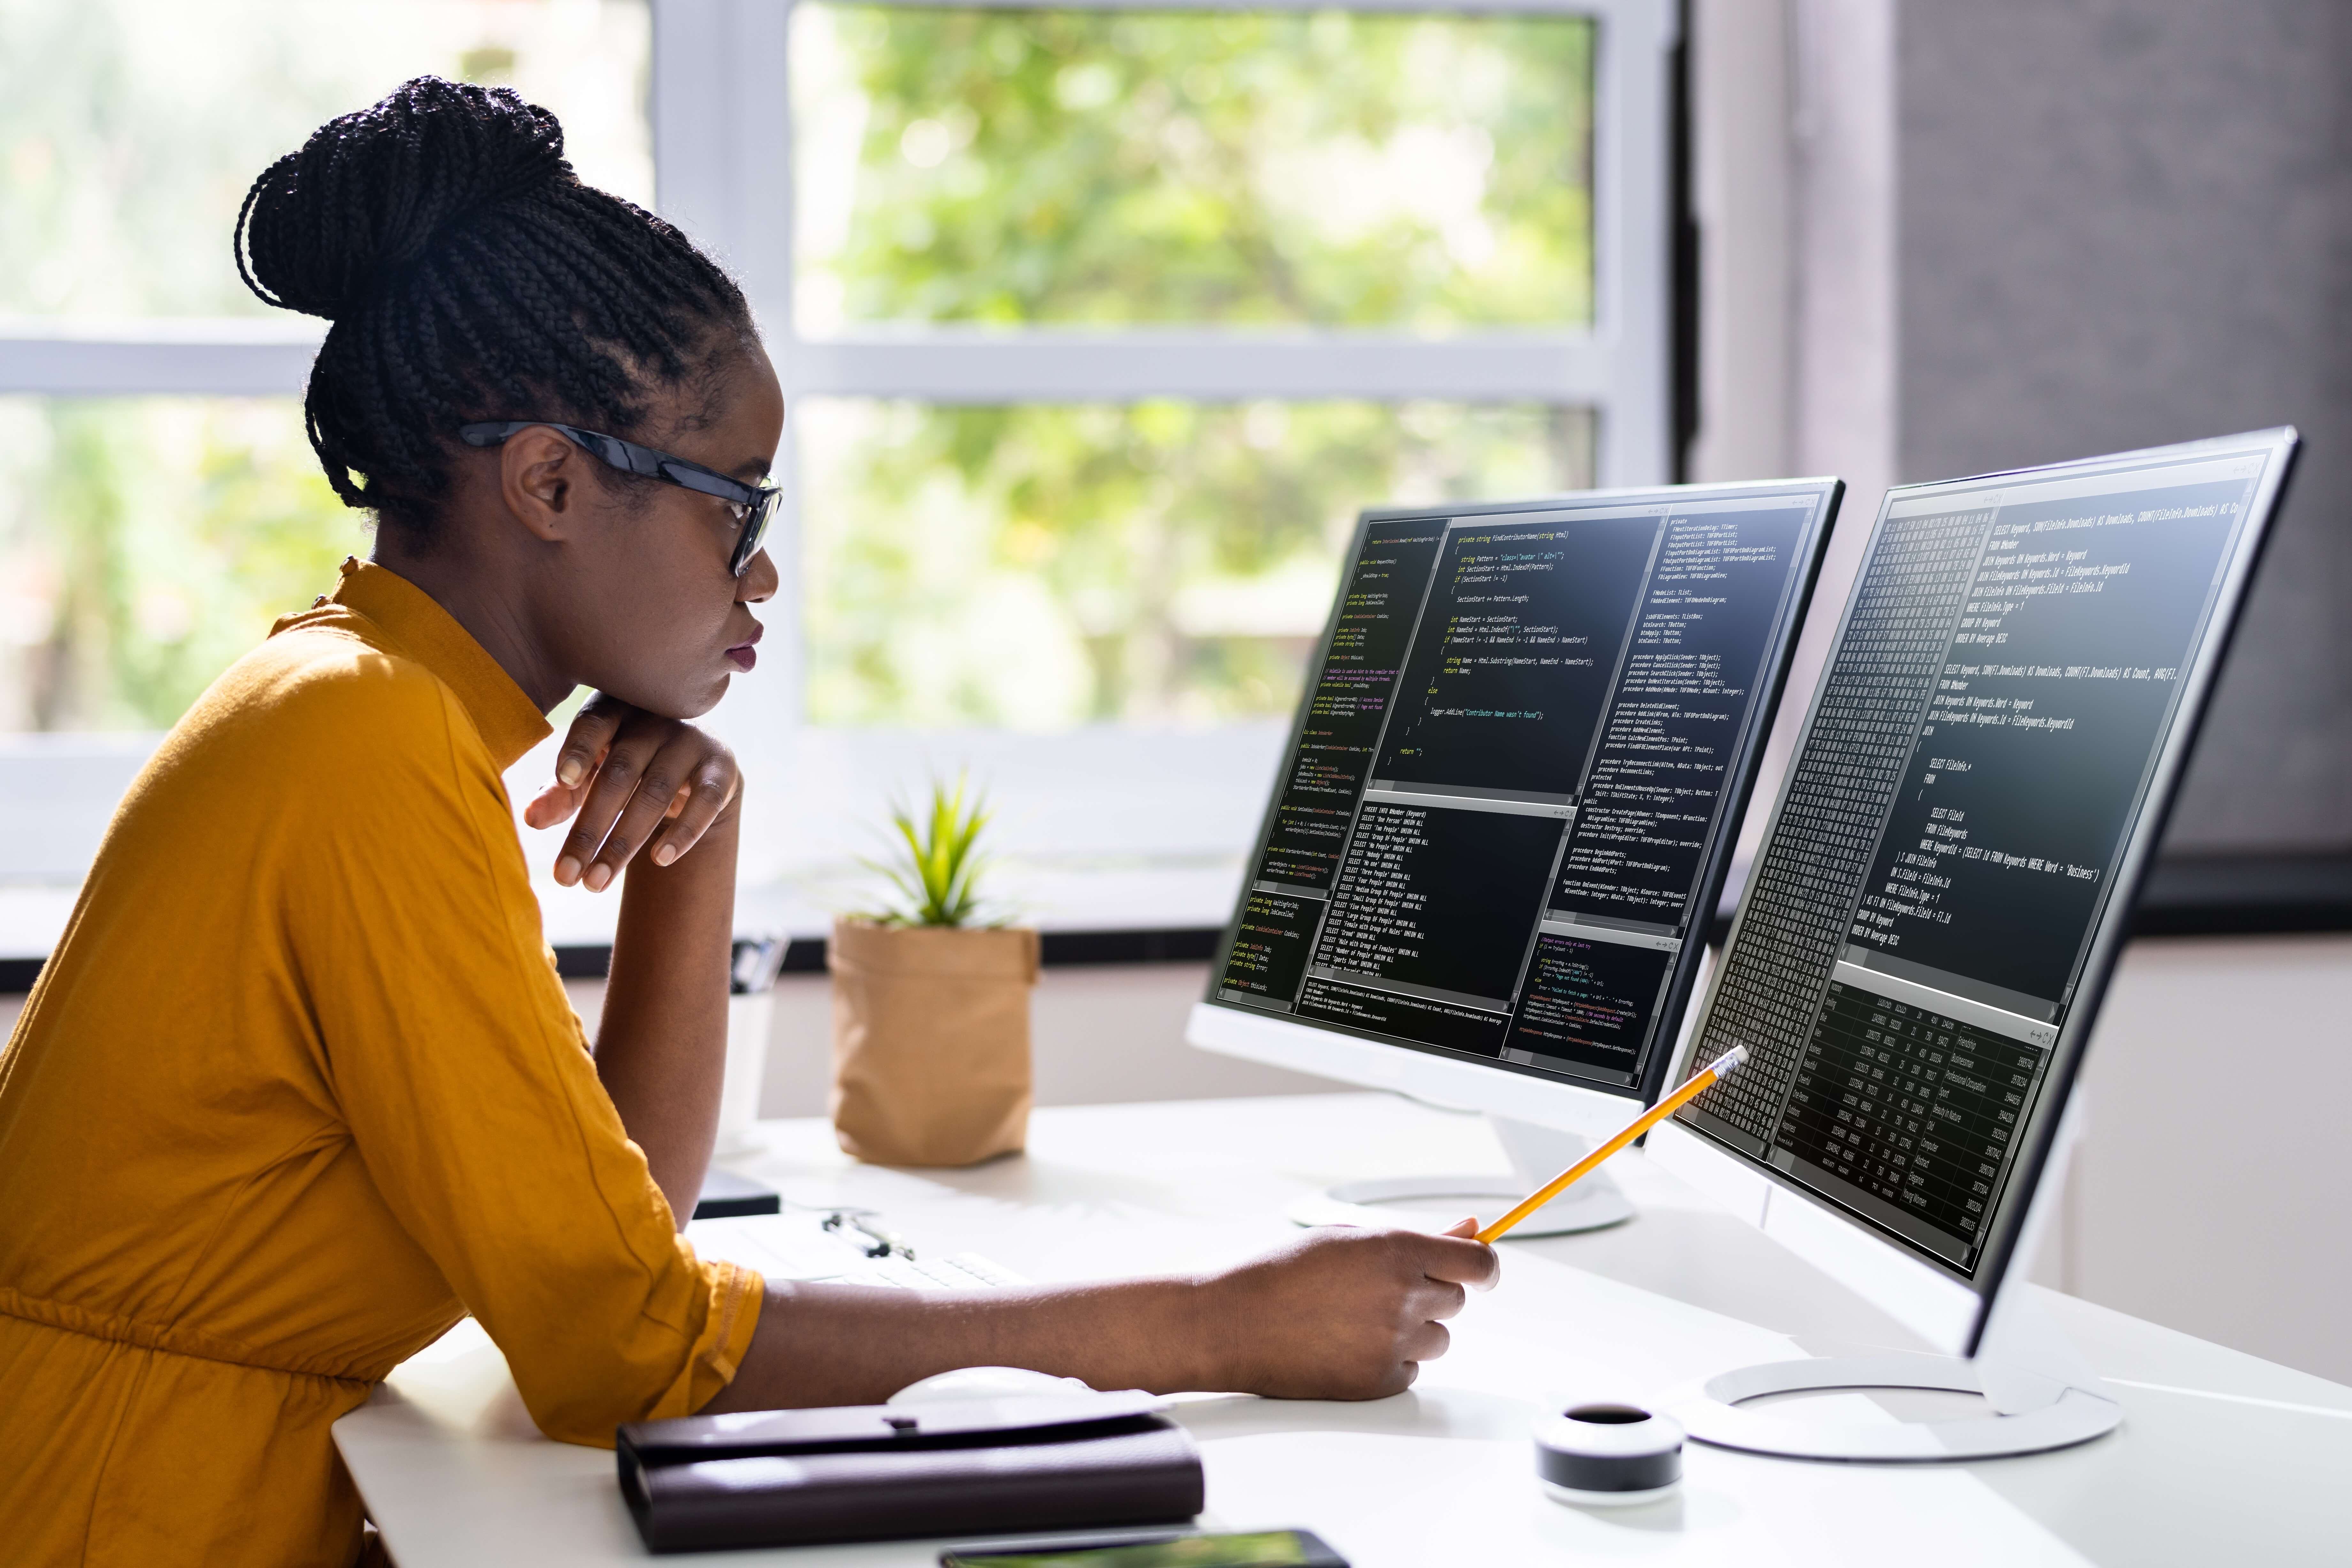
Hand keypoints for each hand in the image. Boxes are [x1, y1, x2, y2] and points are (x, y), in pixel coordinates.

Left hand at [522, 693, 741, 890]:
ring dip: (623, 843)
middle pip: (619, 773)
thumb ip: (561, 793)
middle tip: (565, 876)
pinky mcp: (721, 768)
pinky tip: (660, 860)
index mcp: (614, 711)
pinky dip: (683, 832)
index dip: (578, 749)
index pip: (595, 724)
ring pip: (654, 793)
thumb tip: (531, 818)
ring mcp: (690, 742)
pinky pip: (704, 801)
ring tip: (595, 883)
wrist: (695, 766)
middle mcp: (654, 720)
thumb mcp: (591, 774)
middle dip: (590, 829)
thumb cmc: (628, 767)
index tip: (564, 780)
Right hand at [1203, 1218, 1498, 1399]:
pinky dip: (1391, 1360)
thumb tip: (1472, 1228)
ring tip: (1358, 1319)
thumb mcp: (1349, 1238)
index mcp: (1396, 1250)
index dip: (1485, 1266)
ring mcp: (1393, 1342)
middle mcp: (1402, 1295)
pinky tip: (1348, 1345)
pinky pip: (1412, 1369)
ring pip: (1438, 1338)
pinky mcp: (1380, 1381)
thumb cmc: (1284, 1272)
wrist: (1233, 1322)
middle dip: (1429, 1292)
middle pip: (1456, 1299)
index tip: (1480, 1271)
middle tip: (1379, 1291)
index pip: (1478, 1263)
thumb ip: (1419, 1238)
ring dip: (1413, 1328)